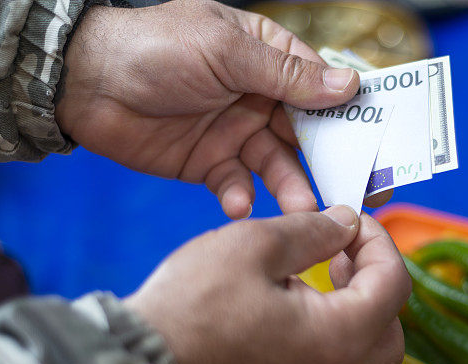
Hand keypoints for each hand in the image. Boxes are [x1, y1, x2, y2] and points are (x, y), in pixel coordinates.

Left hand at [56, 0, 391, 218]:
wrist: (86, 83)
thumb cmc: (157, 49)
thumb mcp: (226, 52)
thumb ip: (287, 75)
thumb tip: (348, 88)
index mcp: (269, 61)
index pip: (323, 89)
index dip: (354, 117)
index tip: (381, 145)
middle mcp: (259, 99)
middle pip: (308, 136)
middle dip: (332, 164)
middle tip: (357, 196)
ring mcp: (236, 133)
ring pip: (278, 167)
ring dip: (291, 189)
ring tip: (302, 211)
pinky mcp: (210, 165)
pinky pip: (237, 186)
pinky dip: (239, 197)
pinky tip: (235, 204)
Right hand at [125, 207, 410, 363]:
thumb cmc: (192, 305)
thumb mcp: (253, 245)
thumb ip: (312, 232)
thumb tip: (347, 224)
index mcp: (340, 339)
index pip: (393, 285)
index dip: (379, 243)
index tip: (351, 224)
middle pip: (389, 335)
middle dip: (375, 290)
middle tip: (340, 260)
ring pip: (358, 363)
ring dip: (348, 319)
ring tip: (304, 285)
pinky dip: (321, 347)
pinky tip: (280, 322)